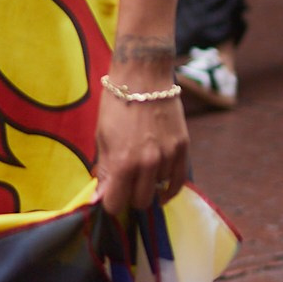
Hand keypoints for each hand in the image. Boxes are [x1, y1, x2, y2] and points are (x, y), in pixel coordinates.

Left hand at [95, 86, 188, 215]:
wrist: (143, 77)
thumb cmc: (116, 106)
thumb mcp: (103, 138)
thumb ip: (104, 171)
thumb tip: (99, 199)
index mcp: (123, 163)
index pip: (116, 204)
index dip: (111, 203)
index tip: (110, 195)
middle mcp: (148, 164)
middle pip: (140, 202)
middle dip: (130, 197)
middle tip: (125, 185)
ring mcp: (168, 157)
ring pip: (159, 191)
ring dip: (149, 186)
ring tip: (142, 170)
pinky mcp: (183, 149)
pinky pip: (179, 181)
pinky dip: (169, 188)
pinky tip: (162, 189)